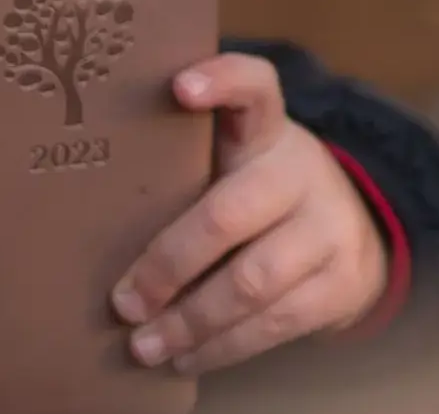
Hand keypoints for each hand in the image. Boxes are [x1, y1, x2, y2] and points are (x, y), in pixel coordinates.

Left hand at [111, 53, 390, 374]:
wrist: (356, 237)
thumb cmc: (260, 200)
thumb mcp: (235, 169)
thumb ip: (183, 170)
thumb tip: (82, 219)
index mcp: (268, 135)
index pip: (256, 89)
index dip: (224, 81)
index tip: (180, 87)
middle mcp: (303, 172)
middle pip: (230, 212)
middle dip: (167, 264)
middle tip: (124, 302)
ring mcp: (330, 227)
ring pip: (251, 281)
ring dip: (188, 321)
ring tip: (143, 345)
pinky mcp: (342, 280)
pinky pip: (274, 323)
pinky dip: (222, 347)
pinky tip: (187, 356)